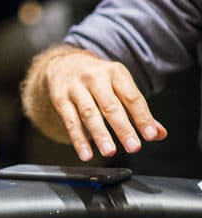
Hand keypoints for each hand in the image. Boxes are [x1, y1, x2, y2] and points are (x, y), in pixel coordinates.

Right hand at [40, 49, 166, 160]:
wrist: (64, 63)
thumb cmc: (97, 79)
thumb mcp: (119, 86)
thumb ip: (138, 110)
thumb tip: (158, 133)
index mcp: (115, 73)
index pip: (132, 97)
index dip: (142, 117)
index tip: (150, 135)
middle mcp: (94, 78)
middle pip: (110, 105)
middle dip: (122, 128)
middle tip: (133, 146)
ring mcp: (75, 88)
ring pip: (89, 113)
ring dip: (99, 134)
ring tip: (109, 151)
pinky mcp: (60, 98)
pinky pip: (70, 121)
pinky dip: (78, 139)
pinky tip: (86, 153)